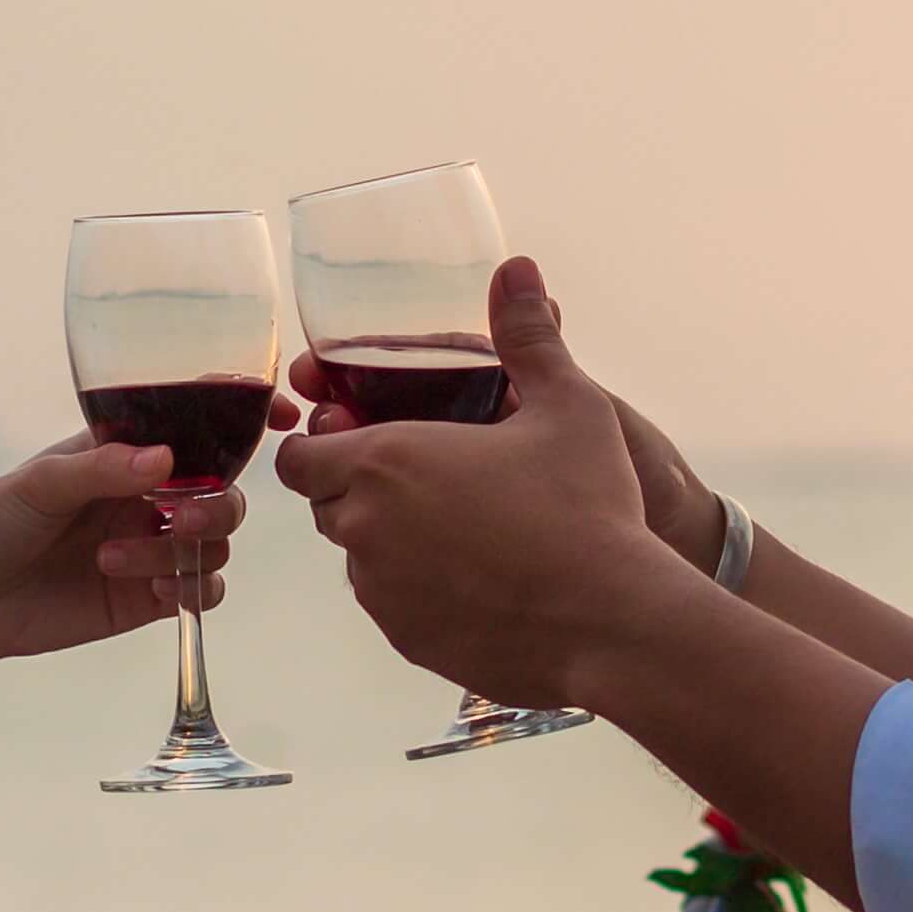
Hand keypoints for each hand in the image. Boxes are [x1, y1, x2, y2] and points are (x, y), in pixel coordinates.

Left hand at [0, 422, 287, 675]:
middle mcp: (143, 497)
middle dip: (214, 506)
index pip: (197, 430)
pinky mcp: (141, 599)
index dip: (243, 421)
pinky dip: (191, 589)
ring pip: (214, 544)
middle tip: (172, 519)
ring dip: (181, 552)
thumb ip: (102, 469)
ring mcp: (147, 547)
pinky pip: (198, 592)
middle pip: (222, 492)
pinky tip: (151, 591)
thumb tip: (166, 459)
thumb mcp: (39, 484)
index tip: (278, 415)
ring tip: (113, 560)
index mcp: (122, 453)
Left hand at [276, 258, 702, 706]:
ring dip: (392, 540)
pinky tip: (482, 576)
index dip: (323, 444)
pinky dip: (421, 589)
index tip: (366, 436)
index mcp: (385, 463)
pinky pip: (395, 607)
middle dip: (362, 488)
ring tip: (464, 524)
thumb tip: (517, 268)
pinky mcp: (409, 643)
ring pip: (361, 559)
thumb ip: (527, 336)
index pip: (299, 457)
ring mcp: (384, 595)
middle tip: (430, 473)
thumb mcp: (567, 406)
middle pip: (329, 505)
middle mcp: (366, 531)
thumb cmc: (586, 508)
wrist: (612, 623)